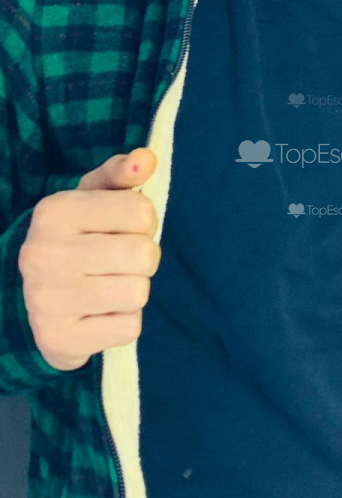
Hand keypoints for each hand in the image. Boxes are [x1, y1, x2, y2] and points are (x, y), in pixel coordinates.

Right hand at [18, 148, 161, 371]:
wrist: (39, 305)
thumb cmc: (78, 240)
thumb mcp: (94, 199)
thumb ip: (122, 174)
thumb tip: (146, 158)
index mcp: (54, 211)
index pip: (141, 211)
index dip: (144, 222)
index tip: (124, 230)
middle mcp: (45, 253)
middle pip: (144, 254)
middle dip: (142, 259)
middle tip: (119, 262)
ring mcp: (48, 299)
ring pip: (139, 292)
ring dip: (133, 291)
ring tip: (109, 287)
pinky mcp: (59, 338)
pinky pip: (129, 327)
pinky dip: (123, 323)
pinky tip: (100, 314)